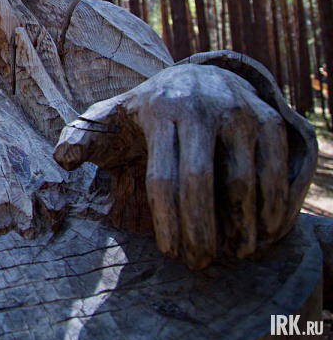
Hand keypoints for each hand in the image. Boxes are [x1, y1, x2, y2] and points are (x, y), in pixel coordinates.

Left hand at [54, 64, 293, 268]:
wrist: (198, 76)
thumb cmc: (147, 112)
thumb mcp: (110, 117)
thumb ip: (81, 137)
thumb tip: (63, 160)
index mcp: (160, 110)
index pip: (164, 175)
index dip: (167, 220)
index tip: (170, 253)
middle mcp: (203, 107)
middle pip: (203, 181)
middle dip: (200, 230)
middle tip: (198, 263)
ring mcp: (240, 112)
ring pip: (244, 181)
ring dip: (240, 227)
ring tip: (231, 255)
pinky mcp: (270, 119)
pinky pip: (277, 172)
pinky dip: (273, 209)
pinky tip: (262, 236)